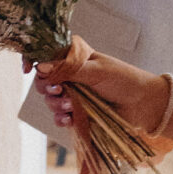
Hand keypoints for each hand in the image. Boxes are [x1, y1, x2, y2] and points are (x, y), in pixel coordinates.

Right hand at [35, 37, 161, 132]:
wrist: (143, 105)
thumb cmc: (124, 80)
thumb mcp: (97, 70)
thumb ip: (69, 69)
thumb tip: (41, 66)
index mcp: (74, 58)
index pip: (46, 55)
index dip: (34, 60)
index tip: (29, 70)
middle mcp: (70, 75)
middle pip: (43, 80)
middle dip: (46, 87)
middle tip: (58, 91)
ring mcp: (73, 94)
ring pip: (49, 100)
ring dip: (55, 104)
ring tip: (71, 106)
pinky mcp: (77, 113)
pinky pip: (59, 117)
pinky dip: (61, 119)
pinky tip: (69, 119)